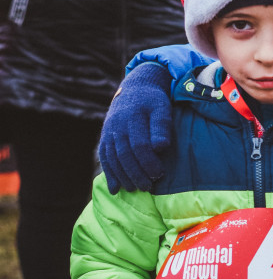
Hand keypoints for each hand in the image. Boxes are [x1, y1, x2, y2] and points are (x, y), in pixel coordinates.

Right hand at [98, 64, 173, 192]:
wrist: (135, 89)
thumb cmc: (154, 102)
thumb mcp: (162, 109)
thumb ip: (161, 127)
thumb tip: (160, 147)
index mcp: (133, 117)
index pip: (139, 145)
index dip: (148, 162)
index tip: (159, 174)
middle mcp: (117, 126)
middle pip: (124, 154)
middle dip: (136, 173)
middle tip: (148, 187)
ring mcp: (108, 132)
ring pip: (112, 158)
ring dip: (122, 177)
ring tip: (134, 189)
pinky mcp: (104, 138)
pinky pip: (104, 158)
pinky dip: (109, 174)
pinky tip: (115, 189)